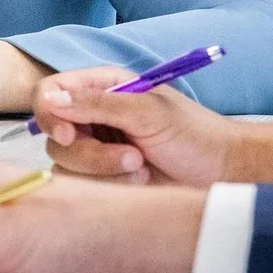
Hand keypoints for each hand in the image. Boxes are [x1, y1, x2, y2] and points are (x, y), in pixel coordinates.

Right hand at [33, 67, 239, 185]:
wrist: (223, 173)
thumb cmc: (195, 134)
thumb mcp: (148, 113)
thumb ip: (97, 104)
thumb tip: (49, 98)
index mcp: (102, 87)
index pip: (50, 92)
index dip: (49, 114)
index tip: (68, 136)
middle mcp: (92, 115)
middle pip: (55, 135)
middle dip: (91, 153)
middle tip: (134, 157)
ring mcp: (96, 147)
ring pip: (65, 163)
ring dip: (103, 170)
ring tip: (142, 168)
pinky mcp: (102, 177)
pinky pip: (81, 185)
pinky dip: (109, 185)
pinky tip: (140, 180)